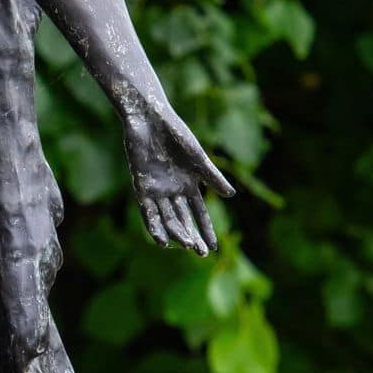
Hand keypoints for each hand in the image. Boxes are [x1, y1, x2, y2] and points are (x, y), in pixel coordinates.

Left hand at [122, 100, 233, 256]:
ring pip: (167, 218)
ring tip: (186, 247)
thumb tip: (231, 196)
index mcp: (189, 183)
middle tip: (201, 254)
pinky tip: (162, 240)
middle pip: (183, 219)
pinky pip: (148, 211)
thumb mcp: (198, 157)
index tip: (214, 247)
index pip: (199, 212)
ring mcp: (157, 190)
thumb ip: (212, 177)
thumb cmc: (177, 134)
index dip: (206, 229)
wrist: (151, 118)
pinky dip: (155, 226)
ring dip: (176, 233)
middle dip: (193, 236)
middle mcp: (173, 190)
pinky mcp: (141, 186)